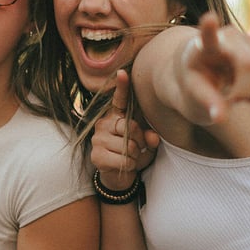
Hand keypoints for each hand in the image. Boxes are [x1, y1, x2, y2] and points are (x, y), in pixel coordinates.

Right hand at [90, 70, 159, 190]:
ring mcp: (98, 139)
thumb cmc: (133, 154)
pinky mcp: (96, 155)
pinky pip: (122, 160)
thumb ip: (150, 138)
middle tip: (137, 149)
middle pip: (130, 127)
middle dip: (139, 141)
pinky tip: (123, 166)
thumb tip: (152, 138)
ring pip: (127, 146)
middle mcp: (104, 124)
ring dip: (134, 156)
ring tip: (129, 157)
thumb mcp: (146, 145)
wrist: (119, 176)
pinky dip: (129, 166)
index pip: (119, 100)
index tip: (123, 73)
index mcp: (116, 116)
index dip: (122, 87)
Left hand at [176, 12, 249, 124]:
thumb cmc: (196, 80)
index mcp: (203, 46)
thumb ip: (207, 103)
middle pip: (249, 65)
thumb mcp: (194, 93)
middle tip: (227, 101)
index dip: (209, 28)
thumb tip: (220, 119)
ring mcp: (249, 40)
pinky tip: (244, 89)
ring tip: (232, 94)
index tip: (209, 19)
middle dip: (241, 92)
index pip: (207, 35)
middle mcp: (229, 36)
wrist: (205, 68)